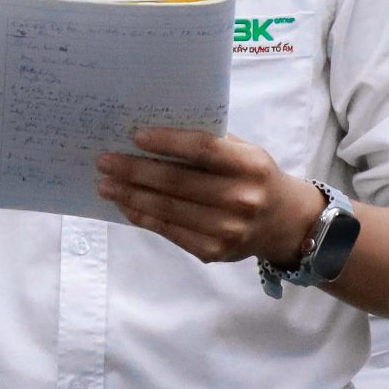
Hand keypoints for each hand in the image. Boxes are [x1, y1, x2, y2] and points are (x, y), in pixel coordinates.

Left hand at [96, 128, 326, 265]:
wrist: (284, 222)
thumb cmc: (254, 177)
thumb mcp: (245, 152)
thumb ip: (209, 144)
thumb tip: (152, 136)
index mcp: (249, 166)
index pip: (202, 150)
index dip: (167, 142)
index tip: (135, 136)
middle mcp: (241, 199)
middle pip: (177, 183)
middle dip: (135, 171)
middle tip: (105, 162)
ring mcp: (227, 230)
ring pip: (168, 210)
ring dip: (131, 196)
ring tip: (106, 185)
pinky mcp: (213, 252)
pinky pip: (170, 232)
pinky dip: (143, 217)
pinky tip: (126, 206)